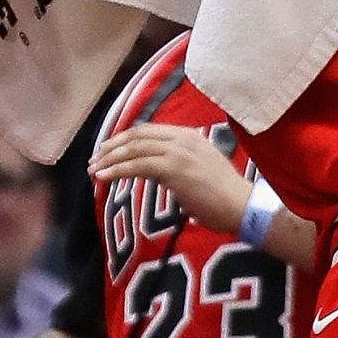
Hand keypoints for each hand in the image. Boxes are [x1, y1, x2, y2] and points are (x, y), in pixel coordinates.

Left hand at [89, 123, 250, 234]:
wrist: (244, 207)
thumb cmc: (225, 196)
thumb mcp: (201, 168)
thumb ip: (181, 163)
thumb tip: (159, 172)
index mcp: (189, 135)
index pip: (148, 130)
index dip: (124, 138)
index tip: (109, 150)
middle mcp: (182, 137)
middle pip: (137, 135)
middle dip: (112, 147)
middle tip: (96, 159)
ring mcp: (178, 151)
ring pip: (134, 149)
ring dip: (110, 159)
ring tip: (94, 170)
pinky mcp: (174, 168)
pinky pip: (138, 166)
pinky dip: (117, 171)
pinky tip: (104, 178)